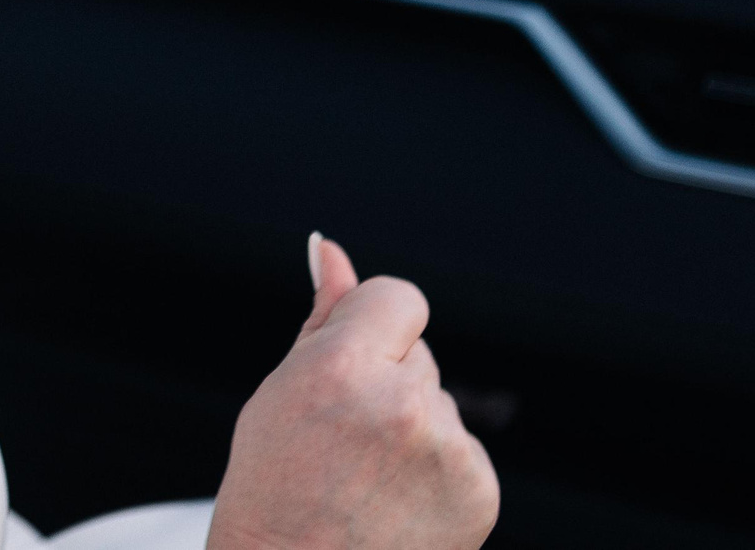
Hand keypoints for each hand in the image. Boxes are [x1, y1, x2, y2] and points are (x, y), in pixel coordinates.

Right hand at [206, 235, 497, 549]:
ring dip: (411, 427)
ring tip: (365, 482)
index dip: (373, 326)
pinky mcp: (480, 491)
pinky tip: (397, 505)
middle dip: (386, 382)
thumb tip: (330, 248)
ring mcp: (448, 451)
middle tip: (341, 442)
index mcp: (342, 369)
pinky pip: (461, 449)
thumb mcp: (282, 394)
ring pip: (438, 403)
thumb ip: (322, 318)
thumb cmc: (275, 491)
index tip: (350, 362)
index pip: (398, 297)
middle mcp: (404, 404)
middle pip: (416, 354)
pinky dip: (436, 469)